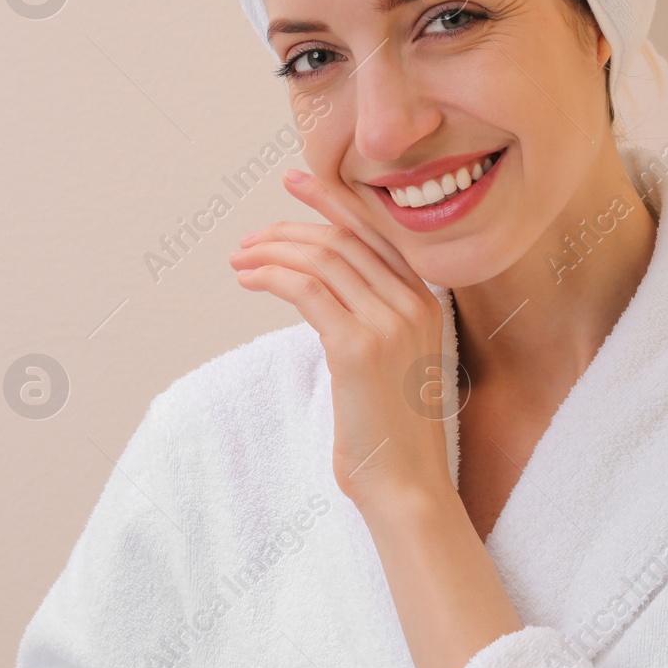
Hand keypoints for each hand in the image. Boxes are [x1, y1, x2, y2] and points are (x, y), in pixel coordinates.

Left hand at [228, 167, 450, 517]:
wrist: (407, 487)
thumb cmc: (392, 432)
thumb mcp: (394, 360)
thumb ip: (375, 317)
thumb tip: (326, 288)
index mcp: (428, 300)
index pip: (377, 230)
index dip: (334, 199)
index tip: (297, 180)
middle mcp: (414, 303)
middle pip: (343, 239)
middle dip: (290, 229)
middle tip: (250, 237)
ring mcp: (389, 323)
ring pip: (320, 259)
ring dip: (271, 252)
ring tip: (240, 260)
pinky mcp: (357, 347)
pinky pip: (306, 289)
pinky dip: (271, 276)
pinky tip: (249, 280)